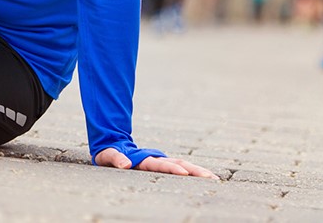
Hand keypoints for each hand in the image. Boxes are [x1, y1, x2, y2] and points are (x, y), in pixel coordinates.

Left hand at [94, 148, 218, 179]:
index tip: (184, 173)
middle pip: (179, 163)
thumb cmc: (109, 153)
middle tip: (211, 178)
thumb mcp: (107, 155)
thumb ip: (115, 158)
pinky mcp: (163, 165)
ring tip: (214, 179)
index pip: (160, 164)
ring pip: (184, 165)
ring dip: (198, 172)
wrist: (113, 142)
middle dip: (195, 171)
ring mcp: (161, 161)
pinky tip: (206, 179)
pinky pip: (181, 168)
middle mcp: (156, 159)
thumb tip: (126, 164)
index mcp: (143, 159)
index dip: (172, 168)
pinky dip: (194, 173)